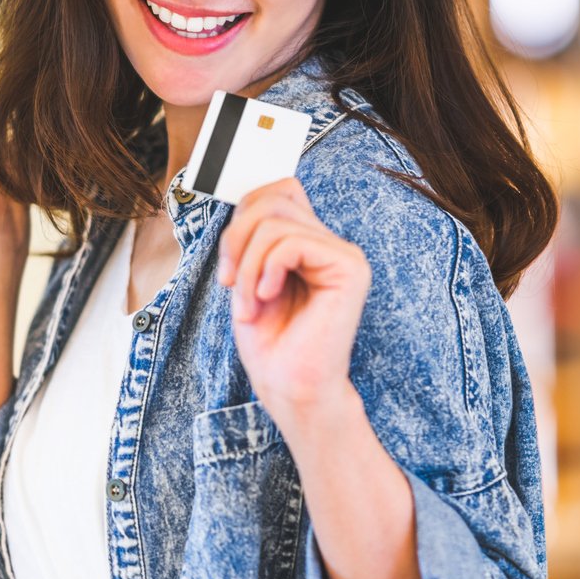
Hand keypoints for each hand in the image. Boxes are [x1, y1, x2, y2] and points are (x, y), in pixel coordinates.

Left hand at [216, 177, 368, 424]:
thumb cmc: (271, 343)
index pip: (279, 190)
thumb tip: (246, 199)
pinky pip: (291, 242)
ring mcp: (344, 254)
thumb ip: (253, 235)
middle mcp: (331, 244)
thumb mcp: (248, 276)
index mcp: (310, 244)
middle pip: (274, 197)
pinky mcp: (350, 268)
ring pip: (275, 221)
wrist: (290, 388)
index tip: (230, 265)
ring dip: (247, 266)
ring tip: (249, 304)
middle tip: (230, 283)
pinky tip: (268, 297)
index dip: (244, 214)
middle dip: (236, 239)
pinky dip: (265, 270)